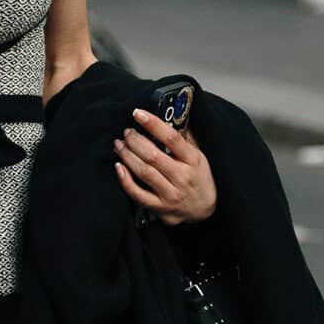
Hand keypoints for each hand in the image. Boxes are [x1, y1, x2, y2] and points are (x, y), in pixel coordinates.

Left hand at [114, 108, 217, 225]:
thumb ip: (184, 139)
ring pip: (144, 172)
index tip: (138, 113)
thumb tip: (170, 117)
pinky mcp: (160, 207)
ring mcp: (171, 194)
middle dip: (135, 141)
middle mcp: (182, 177)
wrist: (205, 210)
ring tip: (119, 145)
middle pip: (153, 155)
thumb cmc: (198, 178)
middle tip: (126, 132)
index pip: (172, 138)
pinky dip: (125, 180)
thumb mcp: (199, 156)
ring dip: (127, 156)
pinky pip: (138, 194)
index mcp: (193, 160)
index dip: (153, 124)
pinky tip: (118, 166)